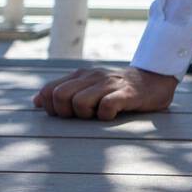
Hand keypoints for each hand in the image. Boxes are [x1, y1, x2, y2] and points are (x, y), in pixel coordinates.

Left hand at [32, 66, 177, 120]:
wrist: (154, 80)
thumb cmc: (117, 89)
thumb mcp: (89, 85)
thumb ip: (64, 90)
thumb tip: (37, 100)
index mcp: (81, 75)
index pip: (48, 91)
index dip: (51, 107)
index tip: (67, 114)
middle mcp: (92, 76)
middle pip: (59, 96)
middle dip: (66, 112)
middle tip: (82, 116)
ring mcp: (109, 84)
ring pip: (79, 101)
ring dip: (85, 115)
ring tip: (98, 115)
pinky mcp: (126, 93)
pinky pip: (106, 107)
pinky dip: (105, 116)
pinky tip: (113, 115)